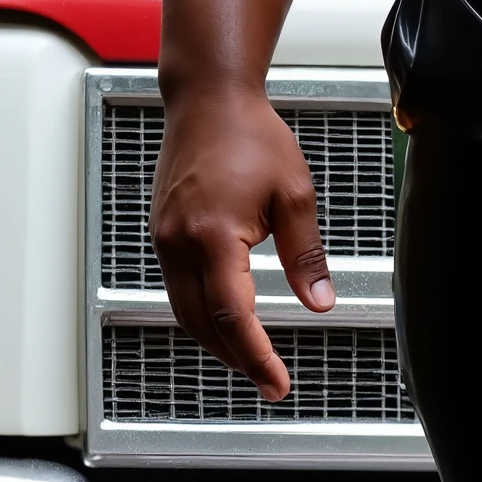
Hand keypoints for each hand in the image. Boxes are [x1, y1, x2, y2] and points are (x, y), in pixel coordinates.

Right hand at [150, 79, 333, 401]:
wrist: (208, 99)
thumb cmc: (250, 134)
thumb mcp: (295, 194)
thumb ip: (306, 254)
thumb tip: (320, 300)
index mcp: (215, 235)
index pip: (235, 317)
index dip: (256, 358)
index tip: (275, 382)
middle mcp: (180, 242)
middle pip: (203, 325)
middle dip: (235, 358)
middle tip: (268, 379)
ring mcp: (165, 239)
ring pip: (184, 313)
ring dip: (215, 341)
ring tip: (250, 358)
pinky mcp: (161, 233)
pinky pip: (177, 289)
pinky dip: (200, 314)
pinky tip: (225, 319)